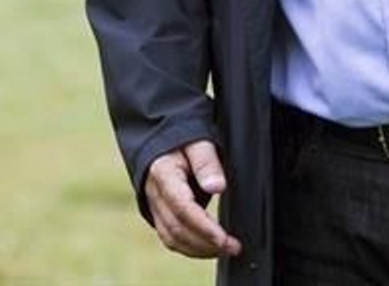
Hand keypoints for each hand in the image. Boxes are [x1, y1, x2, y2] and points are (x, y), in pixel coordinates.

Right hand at [143, 140, 243, 258]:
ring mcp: (154, 207)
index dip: (204, 228)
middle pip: (177, 229)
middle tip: (234, 247)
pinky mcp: (158, 214)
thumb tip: (217, 187)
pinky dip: (189, 247)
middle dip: (206, 244)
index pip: (183, 209)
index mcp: (163, 175)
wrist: (159, 139)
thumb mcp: (197, 141)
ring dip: (198, 250)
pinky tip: (208, 247)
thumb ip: (206, 163)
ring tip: (225, 250)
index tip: (225, 239)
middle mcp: (155, 195)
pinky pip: (170, 237)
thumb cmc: (181, 139)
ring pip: (172, 239)